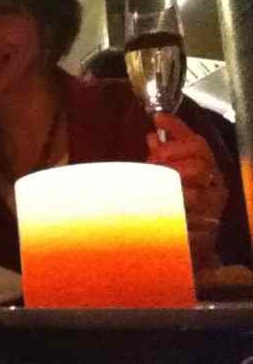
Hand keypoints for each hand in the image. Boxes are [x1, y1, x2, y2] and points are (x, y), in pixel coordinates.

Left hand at [146, 113, 227, 268]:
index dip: (177, 128)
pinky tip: (160, 202)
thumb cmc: (178, 207)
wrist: (191, 247)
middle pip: (199, 158)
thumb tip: (153, 136)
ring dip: (171, 178)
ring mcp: (213, 205)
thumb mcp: (169, 178)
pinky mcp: (207, 226)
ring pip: (197, 182)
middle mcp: (215, 184)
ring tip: (153, 182)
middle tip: (151, 163)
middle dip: (170, 155)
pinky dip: (173, 204)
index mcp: (208, 170)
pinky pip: (192, 208)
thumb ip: (164, 158)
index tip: (157, 118)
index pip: (197, 142)